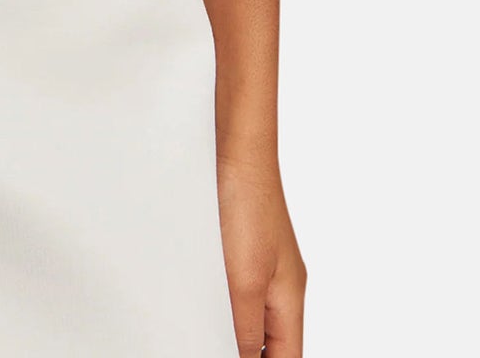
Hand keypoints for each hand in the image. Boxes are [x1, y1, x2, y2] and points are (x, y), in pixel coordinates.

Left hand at [216, 152, 306, 355]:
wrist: (237, 150)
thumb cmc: (248, 205)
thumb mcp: (244, 280)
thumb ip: (245, 329)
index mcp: (289, 301)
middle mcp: (280, 287)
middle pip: (271, 342)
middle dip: (245, 350)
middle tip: (206, 344)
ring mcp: (262, 267)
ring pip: (250, 317)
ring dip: (230, 329)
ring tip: (200, 330)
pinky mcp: (242, 248)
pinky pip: (236, 291)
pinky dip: (221, 305)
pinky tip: (198, 305)